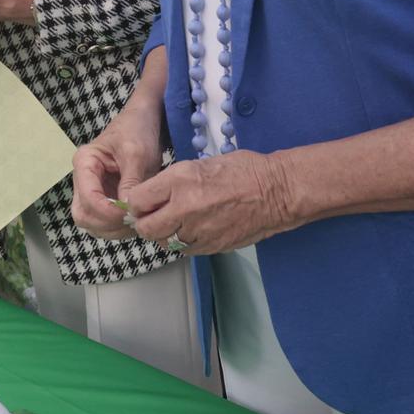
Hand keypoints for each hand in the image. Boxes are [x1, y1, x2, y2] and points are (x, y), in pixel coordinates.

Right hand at [71, 98, 165, 238]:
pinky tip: (136, 219)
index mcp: (84, 163)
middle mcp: (83, 180)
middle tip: (133, 220)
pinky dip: (118, 227)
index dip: (108, 211)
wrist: (144, 122)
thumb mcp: (137, 154)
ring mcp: (93, 191)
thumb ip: (131, 182)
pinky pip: (104, 222)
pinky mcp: (104, 199)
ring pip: (92, 223)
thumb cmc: (138, 132)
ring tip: (137, 220)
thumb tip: (128, 210)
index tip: (132, 212)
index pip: (87, 198)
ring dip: (114, 229)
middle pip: (83, 215)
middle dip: (107, 223)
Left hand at [127, 149, 301, 255]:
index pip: (137, 201)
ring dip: (164, 234)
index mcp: (180, 181)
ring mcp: (199, 231)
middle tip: (152, 215)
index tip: (141, 201)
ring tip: (175, 221)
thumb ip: (171, 182)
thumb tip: (150, 196)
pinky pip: (185, 250)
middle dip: (144, 222)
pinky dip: (183, 242)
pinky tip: (193, 229)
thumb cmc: (242, 170)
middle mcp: (185, 208)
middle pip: (145, 228)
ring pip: (164, 242)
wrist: (277, 191)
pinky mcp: (212, 246)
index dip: (136, 202)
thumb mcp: (199, 164)